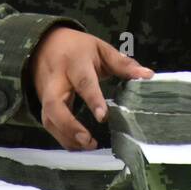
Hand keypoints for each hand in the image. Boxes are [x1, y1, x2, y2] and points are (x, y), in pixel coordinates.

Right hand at [29, 27, 152, 149]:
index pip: (83, 82)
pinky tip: (78, 145)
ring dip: (66, 136)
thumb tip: (148, 76)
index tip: (103, 116)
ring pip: (49, 118)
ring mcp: (45, 93)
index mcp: (74, 63)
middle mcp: (56, 80)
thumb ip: (122, 64)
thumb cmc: (77, 48)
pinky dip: (62, 137)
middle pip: (55, 104)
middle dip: (69, 125)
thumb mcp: (100, 49)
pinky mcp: (42, 104)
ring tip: (88, 145)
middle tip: (88, 140)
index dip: (92, 100)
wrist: (45, 44)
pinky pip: (48, 123)